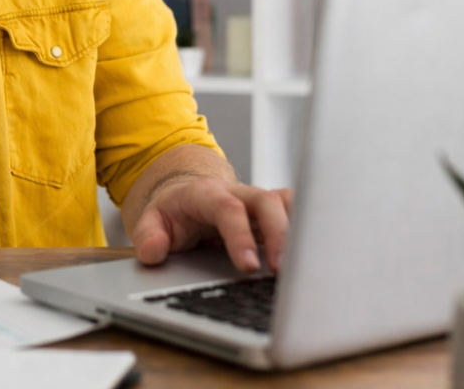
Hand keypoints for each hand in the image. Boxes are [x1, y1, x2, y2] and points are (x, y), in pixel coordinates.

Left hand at [131, 178, 291, 272]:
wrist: (187, 194)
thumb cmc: (174, 212)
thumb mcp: (151, 220)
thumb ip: (149, 235)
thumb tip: (153, 252)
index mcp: (207, 194)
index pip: (228, 210)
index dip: (241, 236)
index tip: (249, 266)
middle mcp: (238, 194)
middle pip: (267, 202)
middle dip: (279, 234)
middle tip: (282, 270)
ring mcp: (258, 201)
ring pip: (287, 205)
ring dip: (300, 230)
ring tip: (307, 264)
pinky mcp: (272, 211)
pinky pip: (296, 211)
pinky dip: (307, 227)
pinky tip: (315, 252)